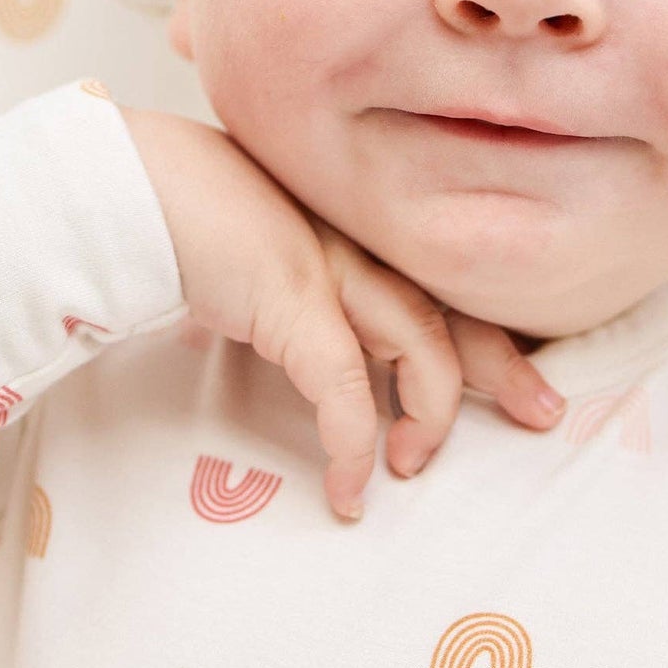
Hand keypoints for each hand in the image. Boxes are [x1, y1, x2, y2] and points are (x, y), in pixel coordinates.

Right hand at [117, 104, 565, 522]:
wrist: (123, 182)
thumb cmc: (183, 217)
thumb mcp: (254, 261)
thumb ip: (281, 296)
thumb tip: (268, 336)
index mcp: (357, 236)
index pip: (444, 286)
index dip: (492, 334)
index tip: (527, 378)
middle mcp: (359, 245)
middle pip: (456, 309)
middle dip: (504, 368)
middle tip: (545, 414)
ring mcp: (330, 266)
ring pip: (420, 345)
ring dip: (428, 416)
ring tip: (408, 469)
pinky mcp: (290, 297)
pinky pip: (343, 384)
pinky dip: (355, 440)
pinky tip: (350, 486)